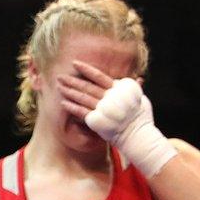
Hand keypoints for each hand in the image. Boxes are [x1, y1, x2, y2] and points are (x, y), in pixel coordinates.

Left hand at [58, 60, 176, 176]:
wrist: (137, 135)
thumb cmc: (140, 117)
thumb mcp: (141, 99)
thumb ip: (135, 89)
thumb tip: (139, 79)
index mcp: (119, 89)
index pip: (99, 76)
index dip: (86, 69)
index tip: (75, 63)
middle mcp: (110, 97)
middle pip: (87, 86)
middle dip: (72, 81)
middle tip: (59, 76)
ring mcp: (103, 109)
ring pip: (82, 98)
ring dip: (69, 92)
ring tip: (58, 87)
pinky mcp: (97, 120)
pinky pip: (81, 112)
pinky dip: (72, 107)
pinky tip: (63, 102)